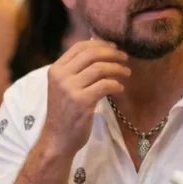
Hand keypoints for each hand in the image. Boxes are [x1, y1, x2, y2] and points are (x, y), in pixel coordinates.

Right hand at [42, 40, 129, 157]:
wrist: (58, 139)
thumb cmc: (65, 112)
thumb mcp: (65, 86)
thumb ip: (76, 68)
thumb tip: (96, 44)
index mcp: (55, 69)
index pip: (79, 47)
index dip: (100, 44)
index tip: (114, 47)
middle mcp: (60, 76)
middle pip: (91, 54)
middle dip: (112, 53)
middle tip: (125, 58)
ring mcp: (70, 89)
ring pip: (100, 68)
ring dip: (117, 68)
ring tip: (126, 72)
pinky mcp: (81, 102)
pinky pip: (105, 85)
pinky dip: (116, 84)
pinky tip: (120, 88)